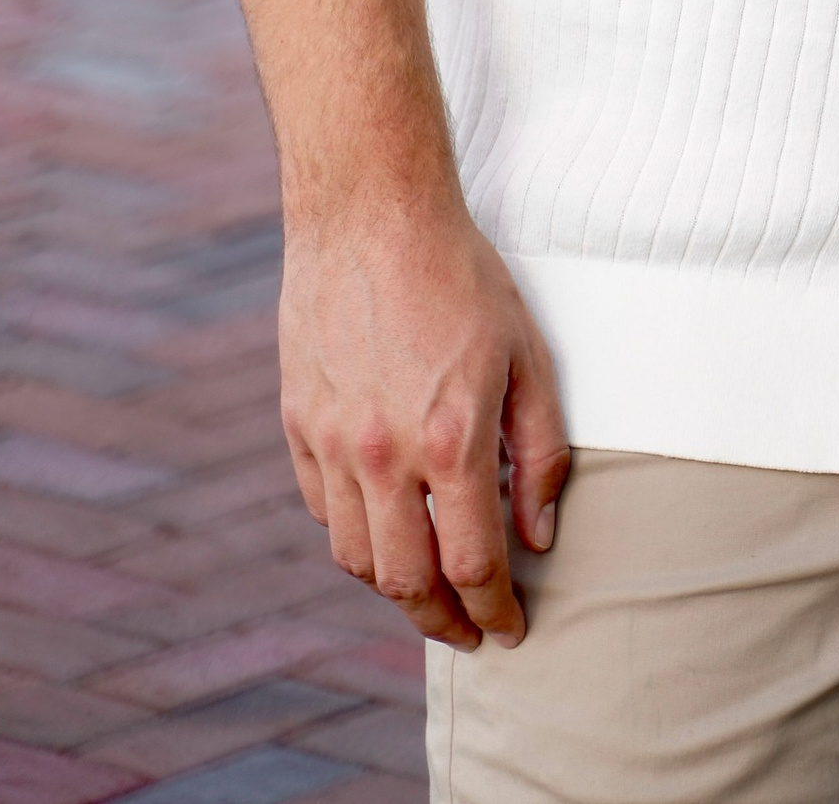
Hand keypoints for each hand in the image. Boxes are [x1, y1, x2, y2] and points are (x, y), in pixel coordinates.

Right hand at [279, 190, 570, 647]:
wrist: (371, 208)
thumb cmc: (462, 274)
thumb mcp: (528, 354)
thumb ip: (541, 453)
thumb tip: (539, 536)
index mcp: (450, 439)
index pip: (473, 565)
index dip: (496, 611)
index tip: (511, 630)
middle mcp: (383, 454)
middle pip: (406, 583)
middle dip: (443, 622)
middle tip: (469, 631)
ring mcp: (331, 442)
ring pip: (355, 557)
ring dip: (393, 587)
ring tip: (426, 590)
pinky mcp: (297, 422)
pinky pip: (321, 509)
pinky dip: (353, 534)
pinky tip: (382, 527)